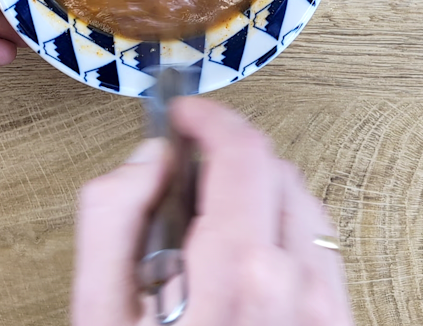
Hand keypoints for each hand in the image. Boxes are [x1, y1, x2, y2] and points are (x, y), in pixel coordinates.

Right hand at [71, 97, 354, 324]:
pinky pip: (320, 262)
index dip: (207, 118)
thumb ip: (113, 215)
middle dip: (228, 160)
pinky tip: (245, 271)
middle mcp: (296, 290)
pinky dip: (284, 243)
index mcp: (240, 272)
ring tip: (208, 234)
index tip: (181, 117)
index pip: (243, 149)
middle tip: (181, 181)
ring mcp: (325, 318)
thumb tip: (148, 160)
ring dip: (260, 199)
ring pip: (304, 212)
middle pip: (276, 171)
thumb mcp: (97, 314)